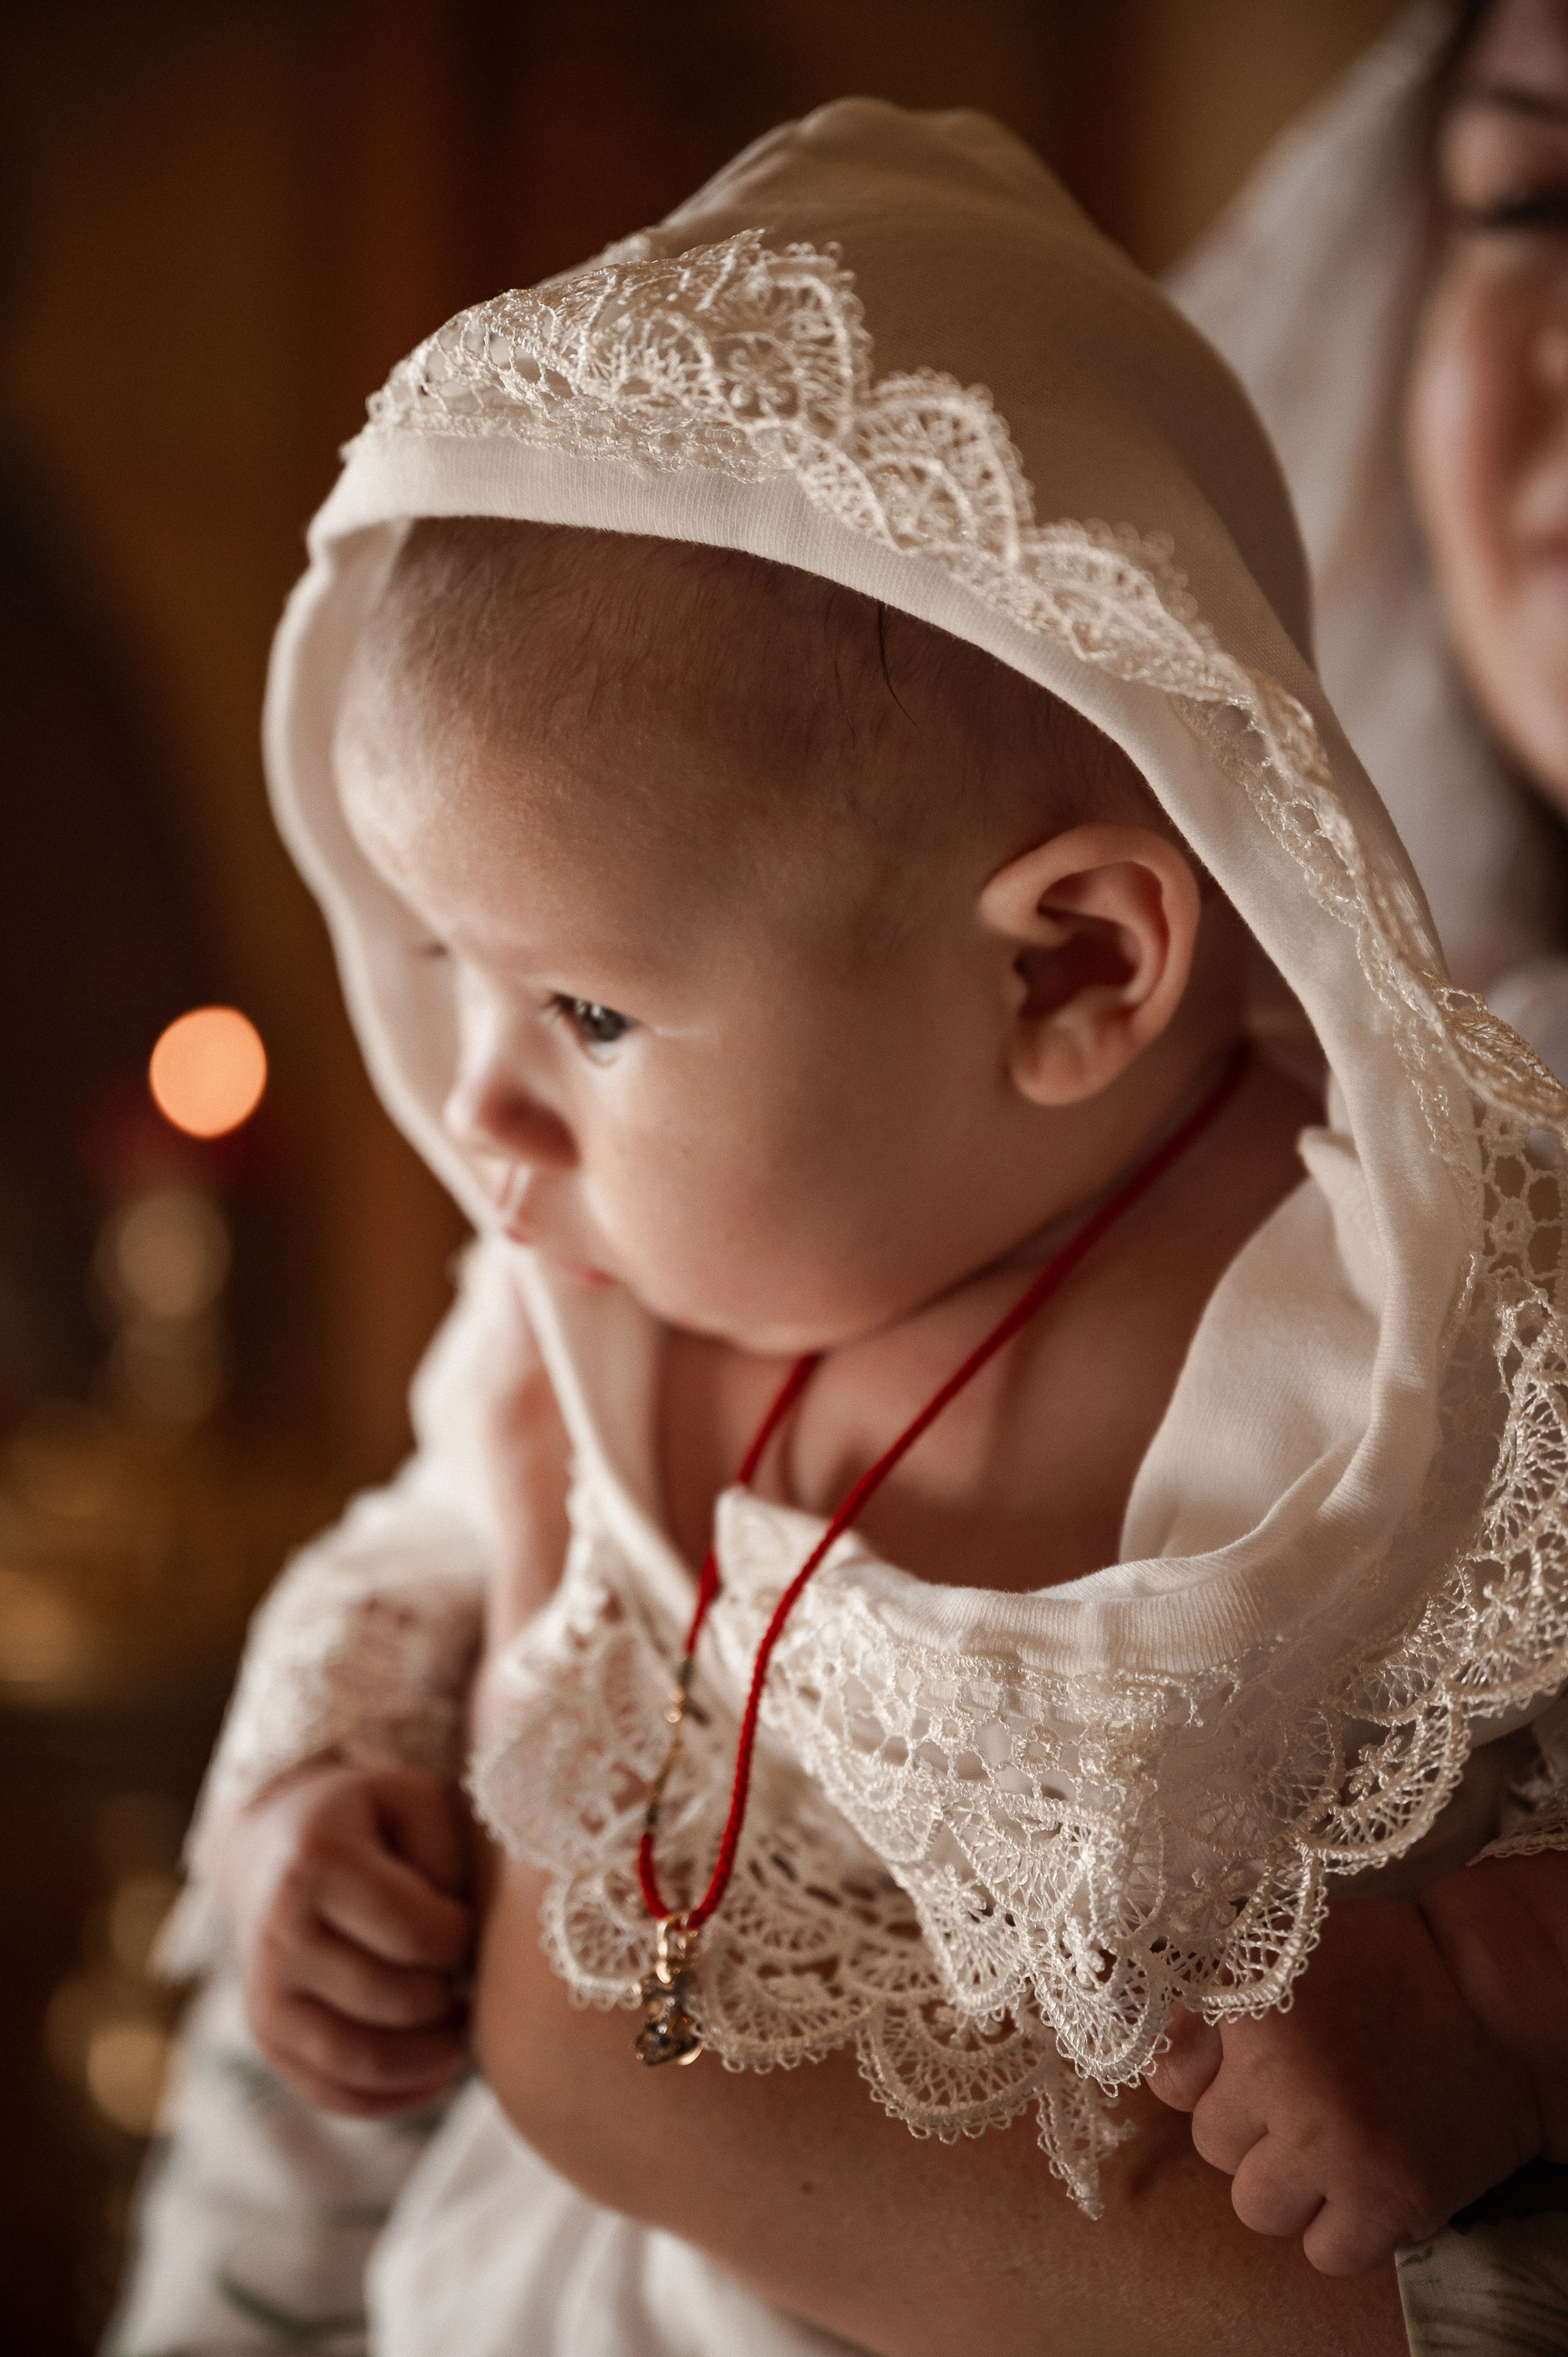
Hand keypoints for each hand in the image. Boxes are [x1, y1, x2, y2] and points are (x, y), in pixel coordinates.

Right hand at [217, 1761, 475, 2116]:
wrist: (272, 1842)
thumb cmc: (366, 1820)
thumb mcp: (414, 1803)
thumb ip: (449, 1860)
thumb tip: (467, 1949)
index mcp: (317, 1865)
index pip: (416, 1933)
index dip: (463, 1940)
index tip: (470, 1925)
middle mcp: (279, 1936)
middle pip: (397, 2001)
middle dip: (452, 1996)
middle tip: (468, 1976)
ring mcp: (265, 1996)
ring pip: (364, 2062)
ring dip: (431, 2058)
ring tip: (462, 2030)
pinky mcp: (268, 2039)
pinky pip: (335, 2094)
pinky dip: (394, 2096)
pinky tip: (435, 2073)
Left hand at [1145, 1891, 1540, 2274]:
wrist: (1494, 2007)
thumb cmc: (1384, 1971)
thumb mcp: (1287, 1952)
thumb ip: (1212, 1997)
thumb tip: (1147, 2043)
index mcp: (1245, 2002)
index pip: (1169, 2077)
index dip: (1209, 2079)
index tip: (1249, 2072)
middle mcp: (1278, 2074)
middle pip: (1211, 2145)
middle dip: (1253, 2131)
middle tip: (1311, 2102)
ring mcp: (1330, 2144)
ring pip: (1255, 2207)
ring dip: (1291, 2187)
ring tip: (1340, 2145)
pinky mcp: (1385, 2201)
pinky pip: (1323, 2252)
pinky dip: (1347, 2230)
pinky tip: (1374, 2180)